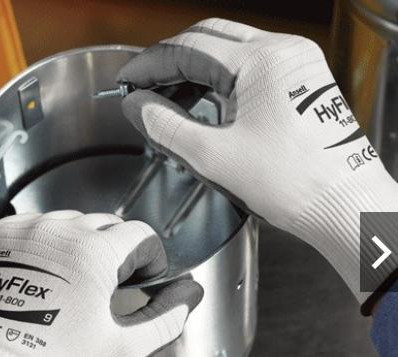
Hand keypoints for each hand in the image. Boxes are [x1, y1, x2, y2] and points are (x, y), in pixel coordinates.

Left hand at [0, 211, 202, 356]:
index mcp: (93, 253)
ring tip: (68, 284)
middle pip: (104, 224)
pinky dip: (39, 244)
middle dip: (115, 251)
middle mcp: (56, 230)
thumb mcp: (122, 348)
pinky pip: (27, 227)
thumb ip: (167, 317)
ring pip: (66, 221)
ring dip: (76, 244)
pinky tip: (35, 276)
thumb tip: (190, 293)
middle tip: (104, 288)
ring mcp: (19, 230)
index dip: (149, 259)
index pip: (140, 234)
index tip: (139, 280)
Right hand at [118, 18, 397, 303]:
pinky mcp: (301, 83)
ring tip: (167, 101)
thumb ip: (166, 125)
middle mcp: (283, 52)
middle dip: (170, 62)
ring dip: (194, 72)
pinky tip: (202, 104)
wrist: (340, 205)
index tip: (127, 80)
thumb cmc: (291, 183)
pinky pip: (250, 70)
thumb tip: (136, 106)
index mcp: (262, 61)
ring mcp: (296, 65)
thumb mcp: (213, 156)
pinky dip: (220, 83)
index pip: (188, 48)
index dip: (150, 64)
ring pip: (230, 53)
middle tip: (143, 86)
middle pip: (209, 40)